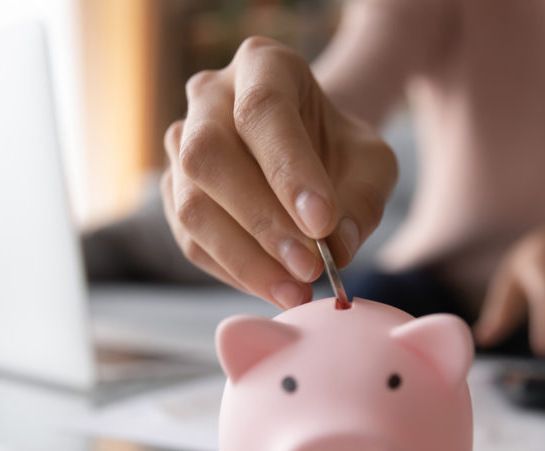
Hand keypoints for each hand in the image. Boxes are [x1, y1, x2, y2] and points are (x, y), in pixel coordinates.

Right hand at [160, 36, 397, 308]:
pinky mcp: (173, 193)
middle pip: (209, 156)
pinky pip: (191, 240)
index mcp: (262, 66)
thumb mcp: (372, 164)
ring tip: (296, 291)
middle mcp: (209, 97)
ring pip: (191, 205)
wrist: (310, 154)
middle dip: (262, 221)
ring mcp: (181, 144)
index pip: (262, 110)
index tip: (322, 223)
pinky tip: (274, 288)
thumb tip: (338, 247)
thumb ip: (363, 200)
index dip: (288, 170)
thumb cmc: (340, 151)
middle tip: (310, 268)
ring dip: (245, 258)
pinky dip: (234, 272)